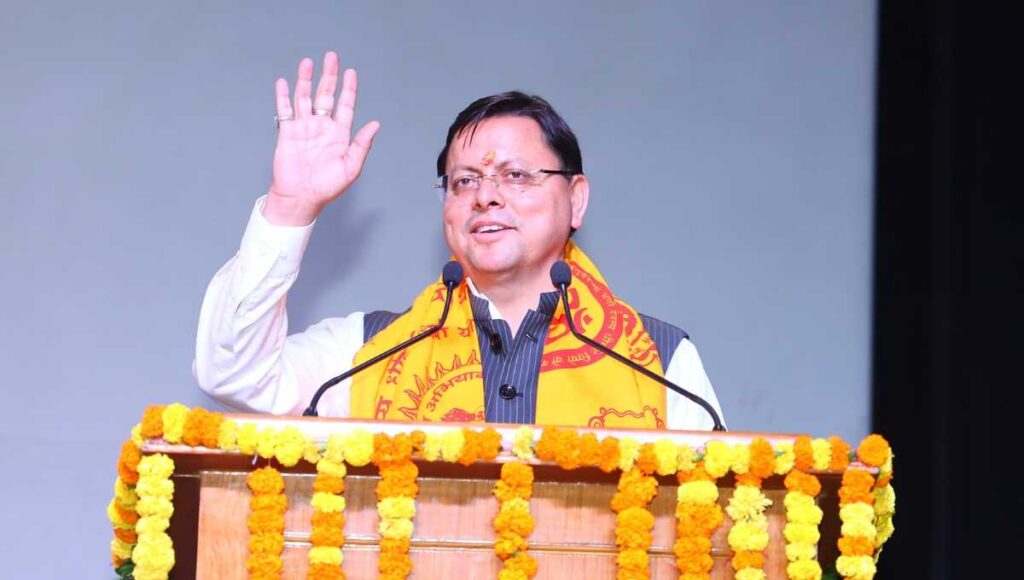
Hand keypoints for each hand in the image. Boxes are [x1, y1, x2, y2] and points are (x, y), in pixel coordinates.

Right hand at [265, 51, 379, 224]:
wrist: (300, 197)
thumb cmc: (327, 187)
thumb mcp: (351, 167)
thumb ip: (362, 144)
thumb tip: (375, 124)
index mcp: (340, 134)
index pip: (346, 105)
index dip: (349, 89)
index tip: (351, 72)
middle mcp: (322, 127)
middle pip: (326, 95)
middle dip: (329, 76)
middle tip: (331, 57)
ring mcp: (304, 128)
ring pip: (305, 98)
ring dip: (306, 80)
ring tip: (308, 63)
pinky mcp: (288, 133)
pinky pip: (285, 110)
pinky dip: (283, 96)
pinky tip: (284, 82)